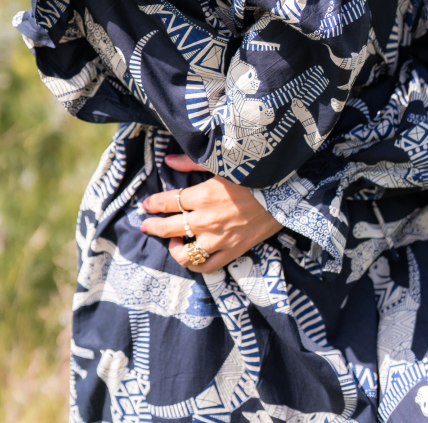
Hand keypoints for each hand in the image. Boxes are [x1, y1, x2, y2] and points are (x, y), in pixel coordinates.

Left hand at [139, 154, 282, 272]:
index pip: (167, 202)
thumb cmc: (251, 176)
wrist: (282, 195)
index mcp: (201, 196)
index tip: (145, 205)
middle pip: (168, 227)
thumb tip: (168, 160)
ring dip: (175, 249)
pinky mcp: (232, 251)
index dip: (152, 204)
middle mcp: (205, 219)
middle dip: (153, 227)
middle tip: (146, 226)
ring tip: (175, 242)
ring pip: (184, 254)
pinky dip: (196, 265)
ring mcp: (218, 239)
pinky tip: (193, 257)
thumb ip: (191, 163)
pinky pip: (208, 267)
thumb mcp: (220, 165)